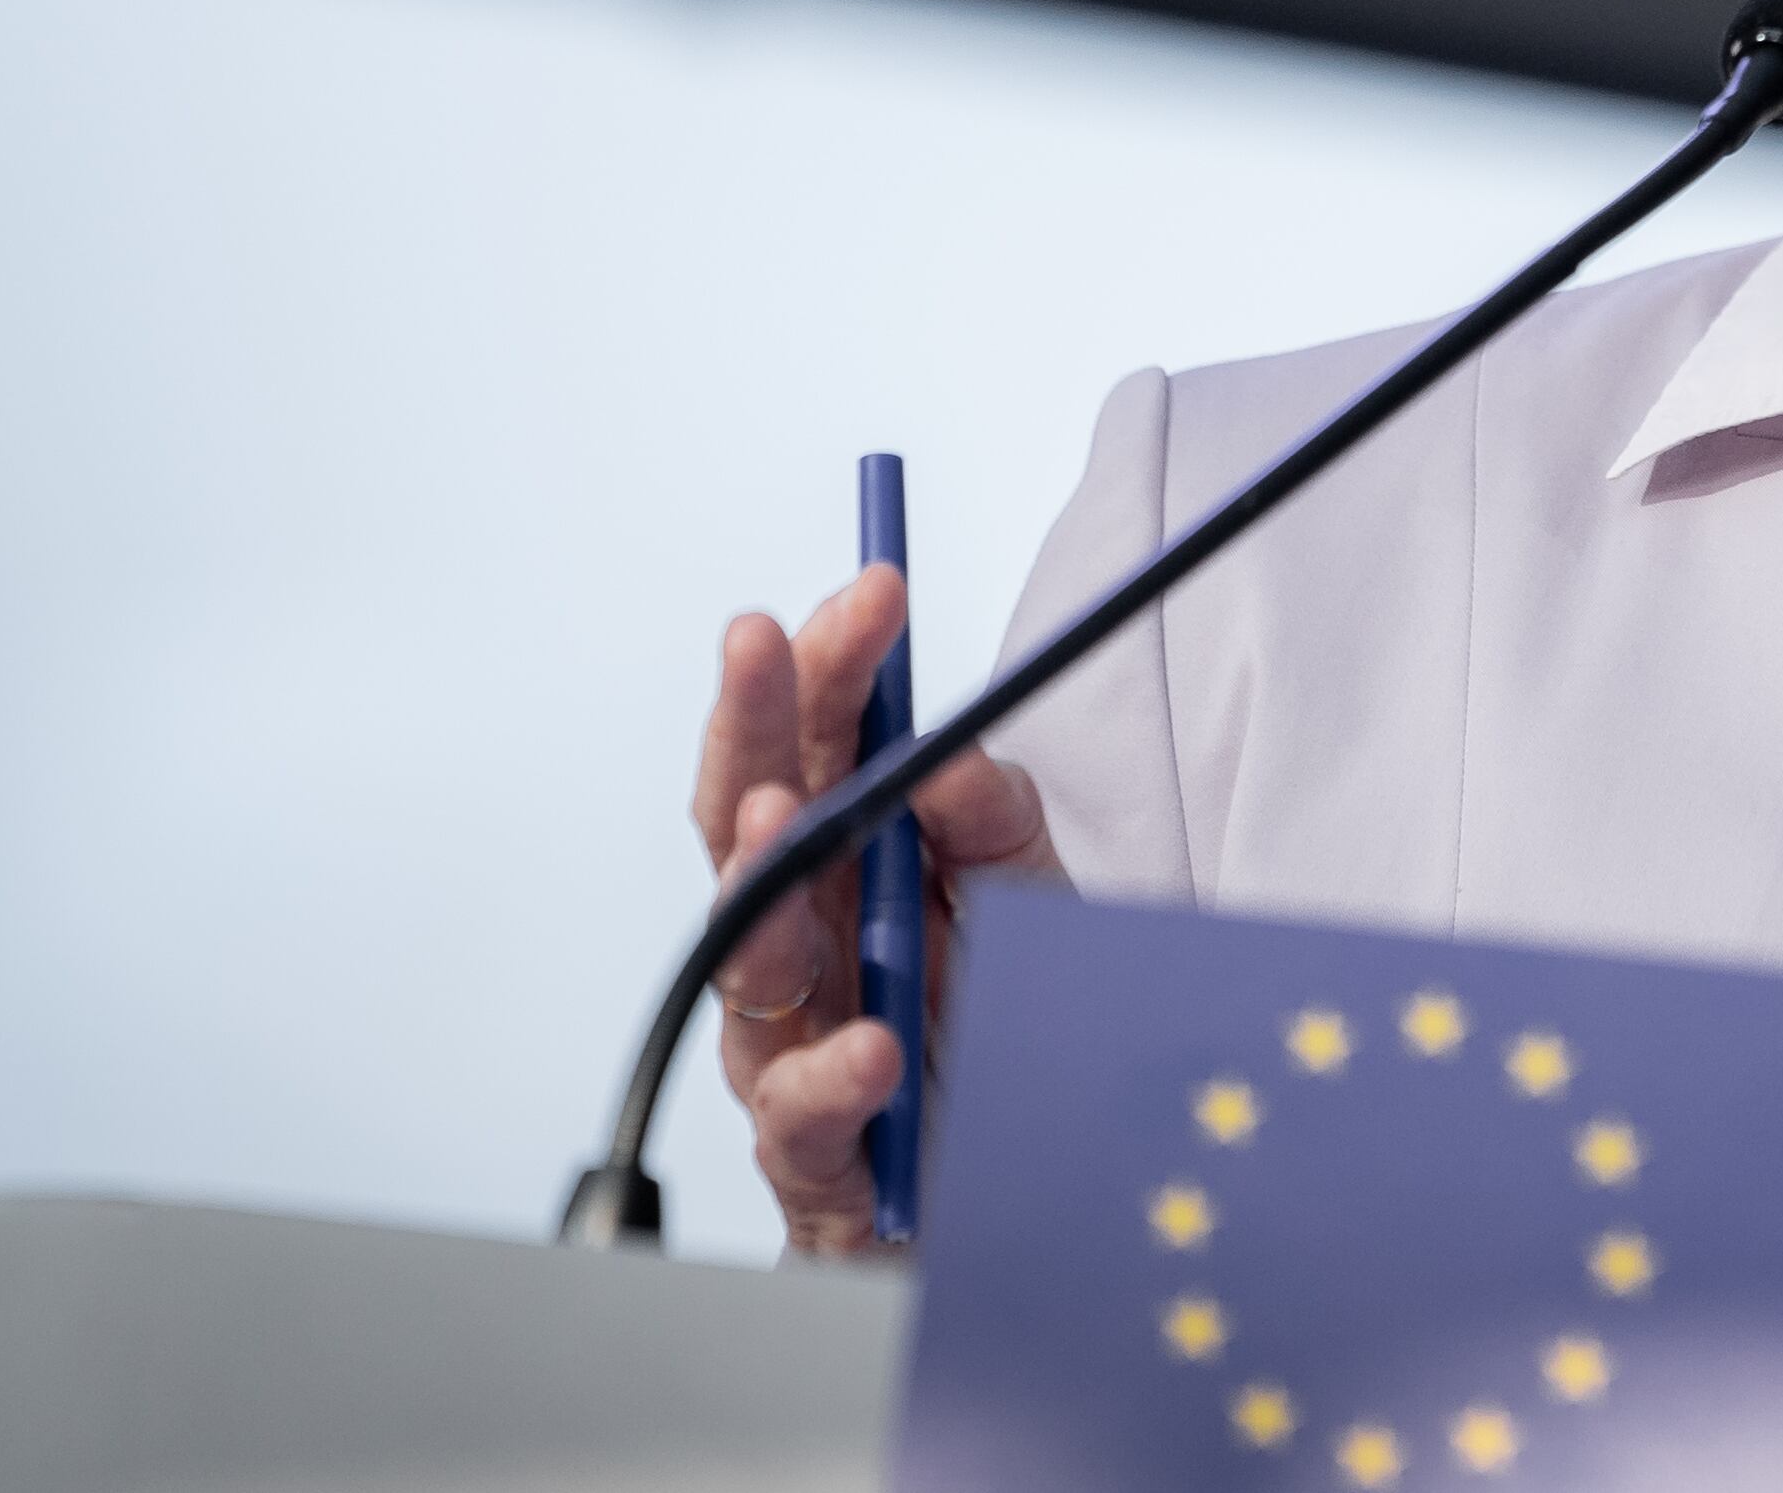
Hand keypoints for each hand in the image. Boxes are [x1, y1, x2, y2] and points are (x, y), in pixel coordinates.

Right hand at [692, 564, 1059, 1255]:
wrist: (1035, 1193)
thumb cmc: (1011, 1034)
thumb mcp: (1036, 904)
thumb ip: (998, 826)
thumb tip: (954, 753)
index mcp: (852, 869)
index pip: (814, 746)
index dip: (829, 664)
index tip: (872, 588)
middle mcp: (807, 946)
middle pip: (748, 823)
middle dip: (751, 725)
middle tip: (760, 643)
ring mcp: (797, 1045)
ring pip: (746, 963)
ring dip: (759, 885)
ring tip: (780, 818)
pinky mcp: (817, 1156)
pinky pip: (801, 1115)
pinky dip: (832, 1079)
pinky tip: (871, 1048)